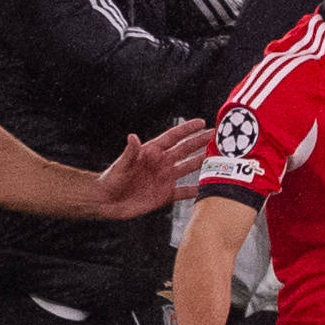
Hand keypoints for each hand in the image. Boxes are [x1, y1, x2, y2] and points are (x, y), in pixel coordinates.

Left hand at [95, 120, 211, 217]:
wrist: (106, 202)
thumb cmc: (110, 181)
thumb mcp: (120, 165)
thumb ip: (130, 152)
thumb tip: (133, 136)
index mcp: (151, 152)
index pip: (173, 137)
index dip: (187, 130)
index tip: (202, 122)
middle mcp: (161, 163)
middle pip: (185, 150)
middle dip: (201, 142)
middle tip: (217, 136)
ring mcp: (165, 178)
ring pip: (189, 167)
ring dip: (203, 162)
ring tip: (218, 156)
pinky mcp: (165, 194)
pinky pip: (185, 191)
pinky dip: (196, 190)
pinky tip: (208, 188)